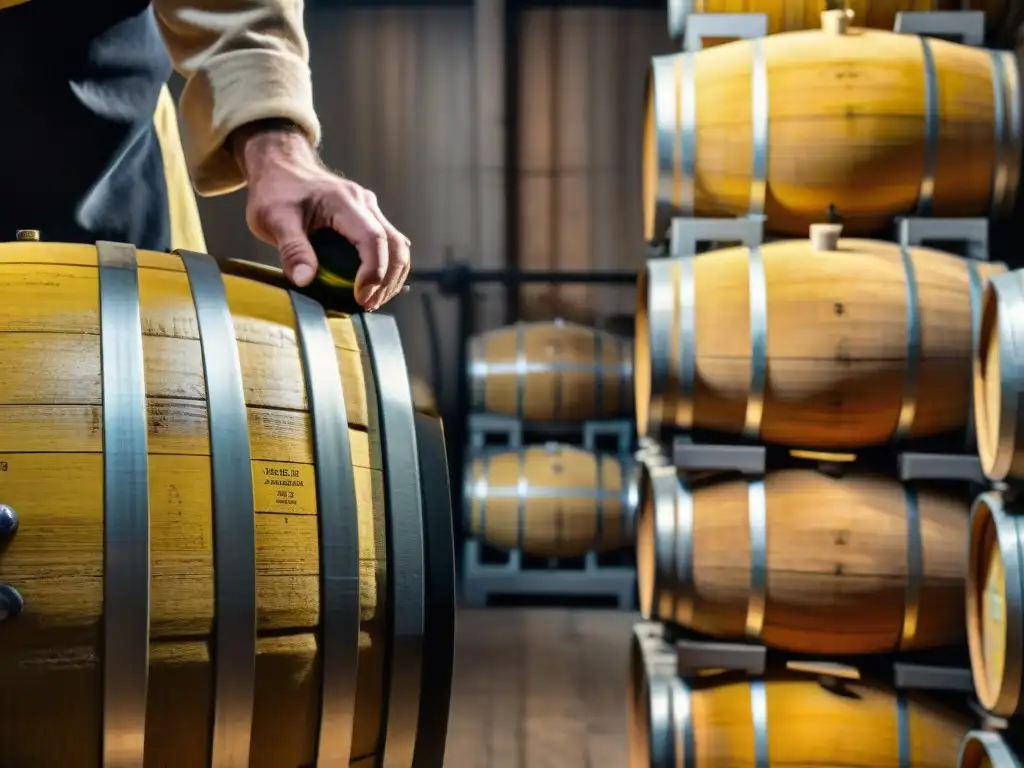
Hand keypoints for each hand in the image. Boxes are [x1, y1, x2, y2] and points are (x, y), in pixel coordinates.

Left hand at [232, 120, 410, 309]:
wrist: (280, 165)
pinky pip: (389, 244)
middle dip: (387, 280)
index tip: (360, 297)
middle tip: (368, 305)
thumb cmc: (274, 191)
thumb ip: (291, 249)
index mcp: (344, 201)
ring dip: (392, 277)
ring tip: (372, 301)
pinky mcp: (368, 216)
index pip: (373, 239)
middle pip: (395, 245)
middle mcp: (364, 203)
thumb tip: (305, 280)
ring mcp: (370, 209)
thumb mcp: (273, 219)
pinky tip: (372, 287)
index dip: (373, 272)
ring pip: (398, 246)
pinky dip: (387, 268)